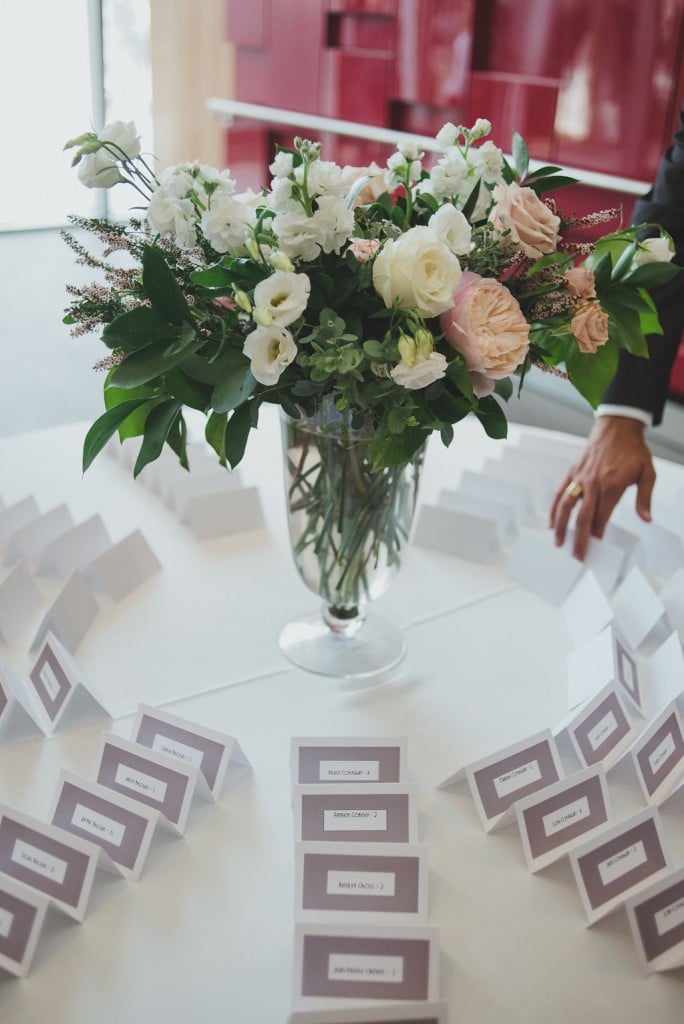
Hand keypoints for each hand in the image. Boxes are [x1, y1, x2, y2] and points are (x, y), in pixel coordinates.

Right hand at [549, 416, 655, 559]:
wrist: (618, 426)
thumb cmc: (633, 450)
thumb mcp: (648, 472)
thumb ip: (645, 497)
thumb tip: (646, 519)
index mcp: (613, 485)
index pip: (602, 517)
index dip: (598, 534)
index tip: (596, 548)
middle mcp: (594, 483)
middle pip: (583, 517)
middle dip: (579, 539)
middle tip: (578, 556)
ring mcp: (580, 477)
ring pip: (567, 506)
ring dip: (562, 527)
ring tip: (559, 543)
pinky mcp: (572, 472)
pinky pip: (560, 492)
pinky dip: (555, 508)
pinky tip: (552, 522)